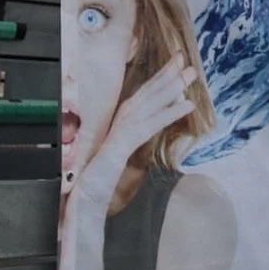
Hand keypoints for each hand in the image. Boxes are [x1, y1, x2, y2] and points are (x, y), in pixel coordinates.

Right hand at [79, 53, 197, 196]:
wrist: (79, 209)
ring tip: (190, 75)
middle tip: (186, 60)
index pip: (139, 99)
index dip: (157, 81)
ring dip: (170, 88)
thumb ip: (125, 147)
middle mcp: (116, 126)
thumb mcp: (115, 163)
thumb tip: (138, 135)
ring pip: (147, 104)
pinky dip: (168, 113)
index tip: (174, 67)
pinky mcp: (119, 147)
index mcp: (117, 127)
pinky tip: (187, 105)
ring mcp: (117, 135)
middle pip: (144, 95)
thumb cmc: (94, 189)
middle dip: (165, 76)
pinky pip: (148, 126)